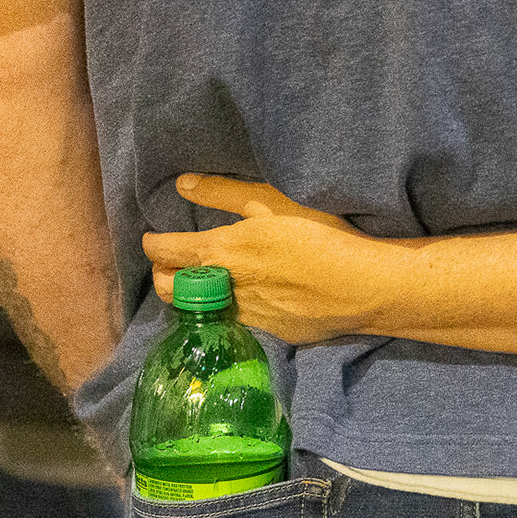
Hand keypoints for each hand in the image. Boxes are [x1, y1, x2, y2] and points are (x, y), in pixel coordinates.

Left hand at [141, 175, 386, 344]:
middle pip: (169, 289)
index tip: (154, 239)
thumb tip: (183, 184)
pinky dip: (236, 308)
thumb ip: (224, 193)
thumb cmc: (321, 235)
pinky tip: (257, 296)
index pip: (164, 251)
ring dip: (198, 295)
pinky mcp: (272, 333)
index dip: (153, 243)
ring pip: (202, 309)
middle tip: (175, 263)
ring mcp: (246, 316)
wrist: (364, 286)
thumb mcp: (274, 201)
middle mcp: (223, 289)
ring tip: (212, 280)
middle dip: (163, 275)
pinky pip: (241, 320)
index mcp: (219, 252)